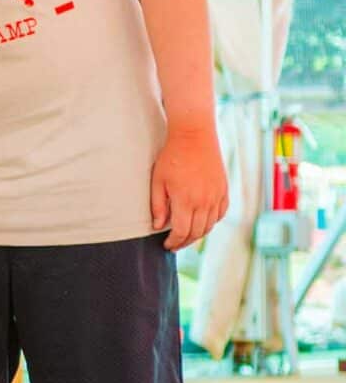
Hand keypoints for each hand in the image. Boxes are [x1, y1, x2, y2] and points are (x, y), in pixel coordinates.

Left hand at [152, 126, 227, 249]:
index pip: (182, 232)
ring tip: (187, 236)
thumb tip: (159, 226)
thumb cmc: (172, 157)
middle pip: (197, 232)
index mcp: (186, 201)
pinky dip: (212, 222)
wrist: (194, 137)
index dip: (174, 242)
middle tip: (175, 245)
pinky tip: (203, 222)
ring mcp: (217, 196)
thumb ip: (159, 206)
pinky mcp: (224, 190)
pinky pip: (221, 213)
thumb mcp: (158, 181)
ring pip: (210, 225)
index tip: (167, 246)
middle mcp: (204, 202)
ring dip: (198, 234)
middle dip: (185, 242)